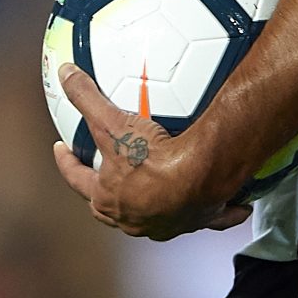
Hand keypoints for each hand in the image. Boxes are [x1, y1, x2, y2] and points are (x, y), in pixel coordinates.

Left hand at [50, 62, 251, 240]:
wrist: (199, 177)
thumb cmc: (153, 157)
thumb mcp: (111, 122)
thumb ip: (85, 96)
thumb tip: (65, 73)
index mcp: (109, 198)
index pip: (78, 180)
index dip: (67, 164)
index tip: (63, 150)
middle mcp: (135, 219)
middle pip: (111, 209)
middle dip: (105, 195)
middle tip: (104, 177)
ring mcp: (167, 224)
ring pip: (157, 218)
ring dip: (153, 208)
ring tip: (158, 192)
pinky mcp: (200, 222)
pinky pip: (212, 219)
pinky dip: (220, 213)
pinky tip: (235, 206)